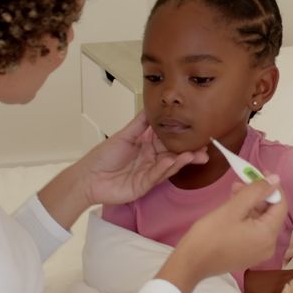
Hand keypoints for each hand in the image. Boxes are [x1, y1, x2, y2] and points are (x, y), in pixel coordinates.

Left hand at [82, 111, 208, 206]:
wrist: (87, 178)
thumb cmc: (102, 157)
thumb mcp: (124, 135)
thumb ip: (140, 123)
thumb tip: (151, 105)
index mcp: (147, 146)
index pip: (169, 140)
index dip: (182, 137)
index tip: (197, 133)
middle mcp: (151, 159)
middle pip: (174, 155)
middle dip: (190, 152)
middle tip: (205, 148)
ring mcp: (148, 174)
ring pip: (169, 166)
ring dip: (182, 160)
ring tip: (194, 154)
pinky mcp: (144, 186)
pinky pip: (156, 176)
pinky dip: (165, 169)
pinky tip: (173, 161)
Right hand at [155, 178, 287, 292]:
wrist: (190, 264)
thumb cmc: (210, 234)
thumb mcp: (232, 208)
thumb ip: (256, 191)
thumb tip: (275, 178)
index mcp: (268, 234)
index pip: (281, 204)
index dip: (272, 186)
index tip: (259, 172)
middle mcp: (269, 245)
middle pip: (271, 213)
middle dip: (258, 195)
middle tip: (239, 183)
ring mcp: (259, 253)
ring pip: (261, 222)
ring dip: (250, 205)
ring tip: (232, 194)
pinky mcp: (249, 255)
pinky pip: (254, 232)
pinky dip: (247, 218)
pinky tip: (232, 210)